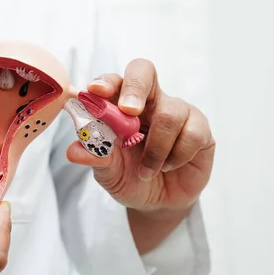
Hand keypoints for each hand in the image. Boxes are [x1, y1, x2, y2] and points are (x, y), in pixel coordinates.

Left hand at [67, 59, 214, 217]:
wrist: (157, 203)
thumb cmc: (129, 177)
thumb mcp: (108, 171)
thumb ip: (95, 157)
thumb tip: (73, 151)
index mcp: (120, 105)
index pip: (114, 81)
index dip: (106, 81)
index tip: (96, 91)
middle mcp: (149, 101)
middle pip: (144, 71)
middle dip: (135, 88)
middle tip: (129, 111)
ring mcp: (177, 111)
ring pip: (169, 114)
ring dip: (155, 148)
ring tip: (146, 170)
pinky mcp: (200, 128)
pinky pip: (192, 134)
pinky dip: (176, 156)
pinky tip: (168, 166)